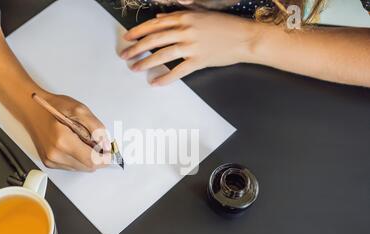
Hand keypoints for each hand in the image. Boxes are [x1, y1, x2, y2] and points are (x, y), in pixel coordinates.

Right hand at [23, 92, 111, 171]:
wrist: (31, 109)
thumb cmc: (53, 107)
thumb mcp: (80, 110)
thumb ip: (96, 128)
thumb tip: (107, 144)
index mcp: (63, 141)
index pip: (92, 160)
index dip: (105, 158)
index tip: (110, 152)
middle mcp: (56, 154)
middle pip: (88, 167)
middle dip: (97, 157)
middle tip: (98, 143)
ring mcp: (51, 160)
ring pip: (81, 168)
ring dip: (87, 158)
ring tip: (83, 141)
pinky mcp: (49, 162)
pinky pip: (71, 166)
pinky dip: (78, 158)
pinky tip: (74, 144)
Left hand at [121, 11, 256, 85]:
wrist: (245, 37)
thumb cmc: (225, 25)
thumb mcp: (201, 14)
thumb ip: (179, 14)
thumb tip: (159, 17)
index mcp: (185, 17)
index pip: (155, 24)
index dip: (138, 32)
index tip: (127, 38)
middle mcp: (186, 30)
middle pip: (154, 40)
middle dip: (136, 49)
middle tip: (125, 56)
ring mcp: (192, 45)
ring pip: (162, 54)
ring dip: (146, 62)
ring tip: (135, 68)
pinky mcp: (199, 60)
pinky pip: (178, 71)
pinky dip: (165, 77)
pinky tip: (155, 82)